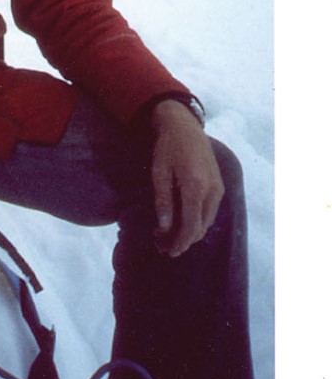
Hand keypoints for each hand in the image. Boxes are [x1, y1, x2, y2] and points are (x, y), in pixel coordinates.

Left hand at [150, 99, 223, 257]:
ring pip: (206, 221)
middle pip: (200, 227)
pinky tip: (180, 221)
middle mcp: (212, 190)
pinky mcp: (219, 186)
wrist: (184, 127)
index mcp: (195, 186)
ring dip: (189, 232)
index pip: (190, 225)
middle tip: (162, 245)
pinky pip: (209, 211)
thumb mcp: (159, 173)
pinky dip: (196, 221)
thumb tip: (164, 228)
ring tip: (168, 235)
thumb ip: (163, 202)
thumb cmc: (168, 147)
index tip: (167, 251)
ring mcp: (218, 188)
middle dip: (182, 240)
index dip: (180, 242)